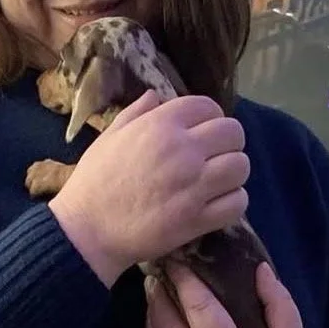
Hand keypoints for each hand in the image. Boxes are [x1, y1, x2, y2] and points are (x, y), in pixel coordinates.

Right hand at [49, 92, 249, 286]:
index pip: (209, 106)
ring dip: (234, 174)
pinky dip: (233, 202)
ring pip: (241, 167)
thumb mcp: (109, 136)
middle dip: (228, 144)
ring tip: (219, 183)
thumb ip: (136, 113)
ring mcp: (194, 185)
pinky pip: (237, 202)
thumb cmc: (94, 182)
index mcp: (161, 124)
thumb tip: (156, 96)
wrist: (88, 231)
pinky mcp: (198, 218)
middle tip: (215, 158)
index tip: (203, 133)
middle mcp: (183, 150)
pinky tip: (218, 204)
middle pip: (233, 133)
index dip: (210, 118)